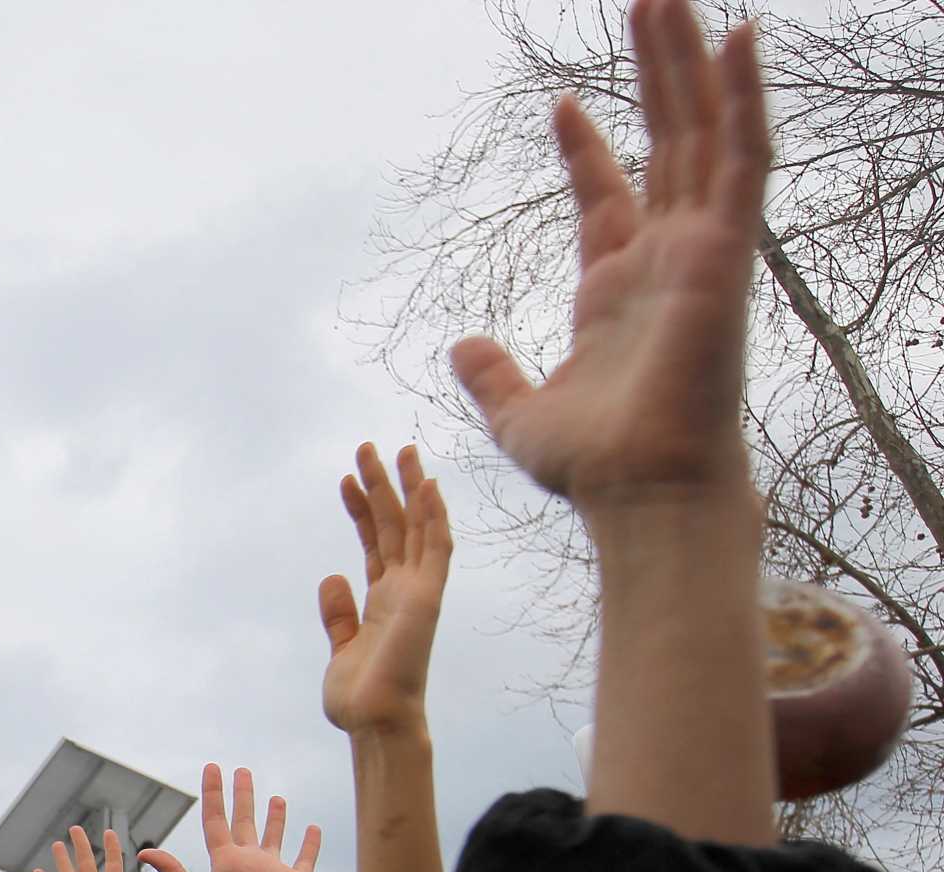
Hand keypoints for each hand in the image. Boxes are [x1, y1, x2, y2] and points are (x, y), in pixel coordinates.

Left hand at [140, 765, 320, 871]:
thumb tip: (143, 851)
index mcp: (224, 864)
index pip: (216, 820)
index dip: (214, 794)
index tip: (212, 768)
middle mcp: (248, 864)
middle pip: (244, 820)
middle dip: (242, 795)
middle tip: (241, 770)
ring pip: (274, 835)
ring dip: (275, 816)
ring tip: (275, 796)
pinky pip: (305, 858)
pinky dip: (309, 843)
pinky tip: (311, 827)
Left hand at [325, 444, 451, 739]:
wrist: (375, 724)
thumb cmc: (360, 698)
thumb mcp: (341, 648)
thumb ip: (338, 614)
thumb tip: (332, 578)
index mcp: (383, 601)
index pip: (374, 543)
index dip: (361, 510)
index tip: (345, 481)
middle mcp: (404, 590)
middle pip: (394, 526)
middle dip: (381, 486)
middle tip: (366, 447)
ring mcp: (418, 591)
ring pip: (417, 527)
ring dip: (409, 488)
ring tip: (397, 449)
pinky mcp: (428, 598)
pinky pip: (436, 550)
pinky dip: (434, 517)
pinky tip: (427, 485)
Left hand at [449, 0, 767, 513]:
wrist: (637, 488)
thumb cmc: (593, 465)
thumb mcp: (521, 412)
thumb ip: (493, 376)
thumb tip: (462, 345)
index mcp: (618, 290)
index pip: (607, 199)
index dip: (585, 152)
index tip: (560, 107)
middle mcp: (667, 260)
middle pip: (666, 145)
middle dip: (653, 77)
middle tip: (641, 6)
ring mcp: (702, 249)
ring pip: (703, 132)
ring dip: (690, 64)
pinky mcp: (728, 250)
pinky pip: (743, 158)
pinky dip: (744, 99)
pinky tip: (737, 40)